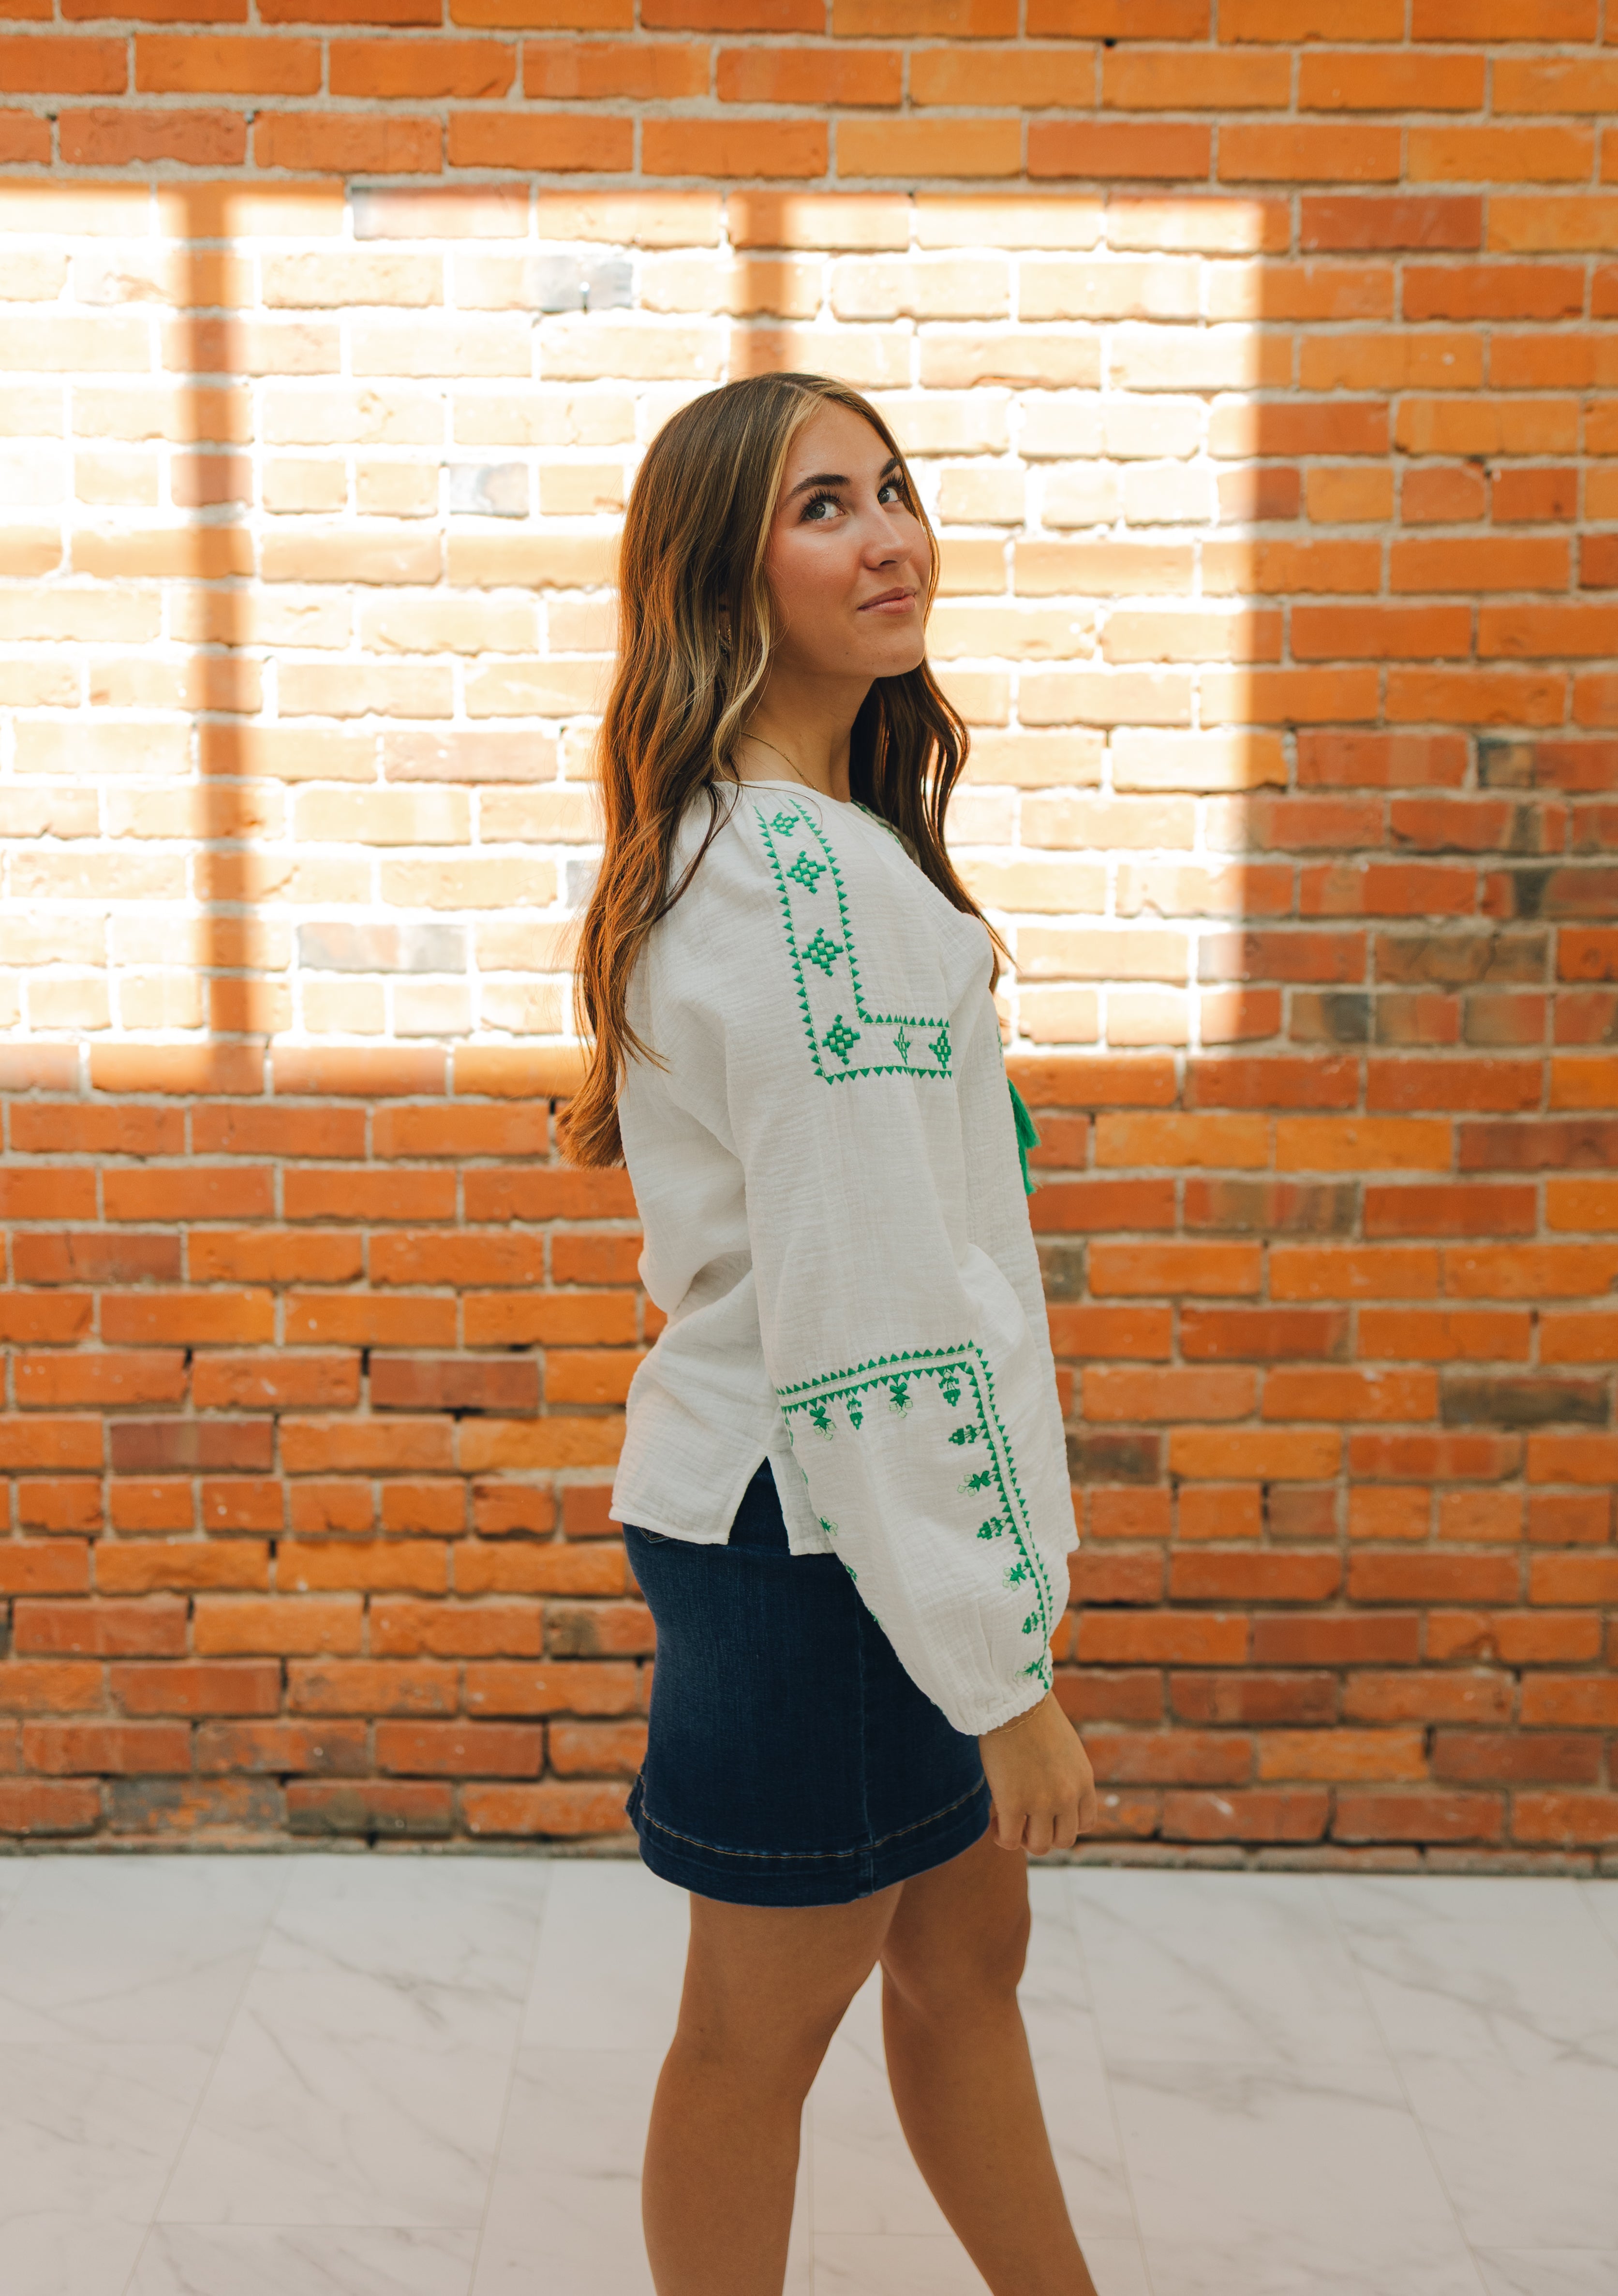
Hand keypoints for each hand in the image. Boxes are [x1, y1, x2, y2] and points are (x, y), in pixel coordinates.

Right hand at [978, 1690, 1096, 1854]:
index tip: (1046, 1814)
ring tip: (1008, 1822)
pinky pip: (1010, 1840)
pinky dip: (1002, 1837)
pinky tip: (995, 1822)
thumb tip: (1049, 1792)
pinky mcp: (1013, 1803)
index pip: (1085, 1824)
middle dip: (1043, 1834)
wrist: (1013, 1700)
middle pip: (1063, 1840)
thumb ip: (1065, 1774)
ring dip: (1023, 1839)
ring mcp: (1042, 1802)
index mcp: (1083, 1781)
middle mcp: (1068, 1796)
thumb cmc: (1034, 1717)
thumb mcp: (1065, 1748)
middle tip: (1024, 1820)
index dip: (1064, 1824)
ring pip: (1039, 1846)